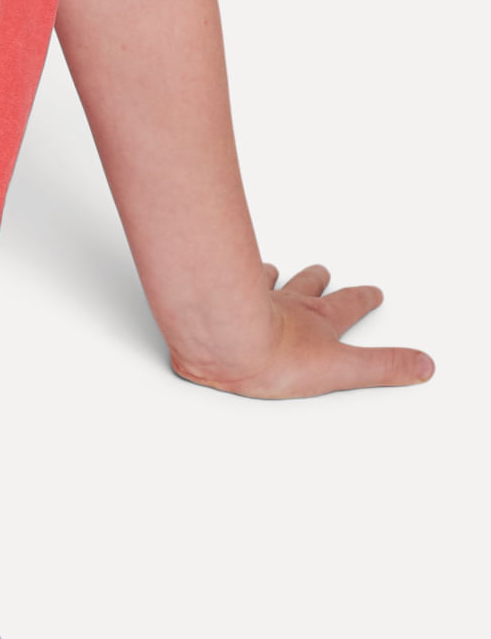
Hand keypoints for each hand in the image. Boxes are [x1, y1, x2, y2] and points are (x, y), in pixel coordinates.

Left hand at [170, 262, 434, 398]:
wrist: (222, 341)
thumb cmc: (273, 355)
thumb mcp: (341, 368)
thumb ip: (382, 367)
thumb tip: (421, 366)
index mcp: (317, 320)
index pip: (349, 305)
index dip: (363, 299)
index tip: (372, 291)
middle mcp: (286, 304)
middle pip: (307, 286)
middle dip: (317, 279)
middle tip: (322, 270)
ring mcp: (251, 300)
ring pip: (267, 281)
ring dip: (272, 275)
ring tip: (271, 270)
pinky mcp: (220, 303)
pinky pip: (224, 284)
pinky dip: (225, 280)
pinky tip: (216, 279)